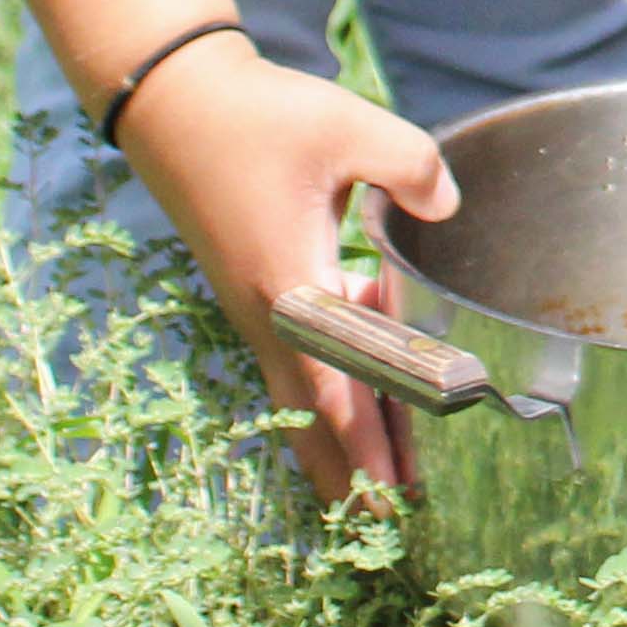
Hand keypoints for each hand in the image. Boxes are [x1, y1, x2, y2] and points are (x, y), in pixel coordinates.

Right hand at [109, 36, 458, 501]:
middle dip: (353, 470)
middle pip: (315, 415)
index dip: (368, 446)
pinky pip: (299, 357)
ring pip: (306, 392)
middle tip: (394, 521)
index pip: (336, 388)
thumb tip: (447, 207)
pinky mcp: (255, 291)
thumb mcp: (345, 126)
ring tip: (393, 473)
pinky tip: (376, 372)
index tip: (395, 498)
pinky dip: (335, 380)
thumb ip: (410, 165)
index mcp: (289, 287)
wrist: (179, 105)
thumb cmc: (259, 117)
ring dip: (346, 431)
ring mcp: (256, 307)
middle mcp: (268, 313)